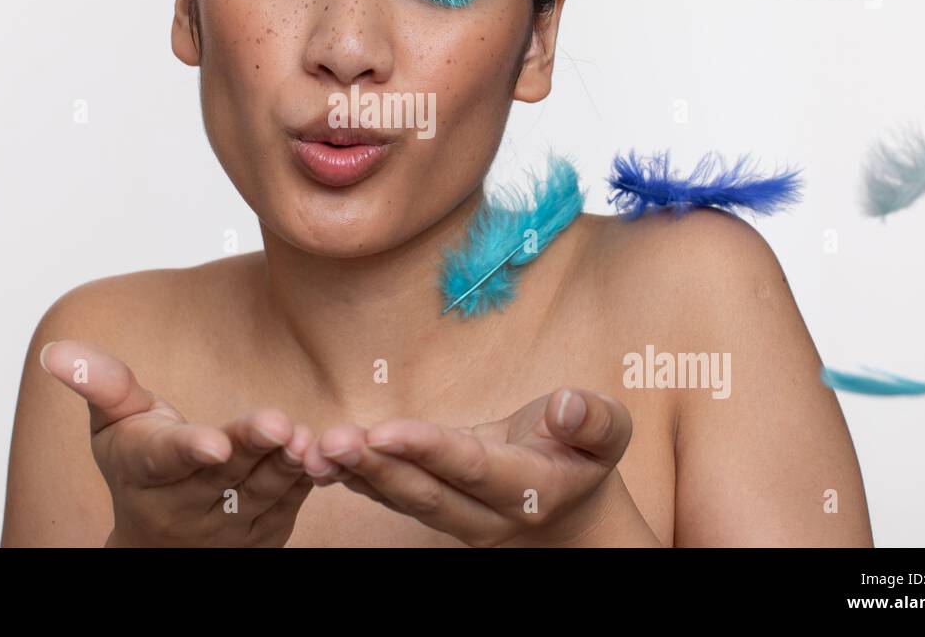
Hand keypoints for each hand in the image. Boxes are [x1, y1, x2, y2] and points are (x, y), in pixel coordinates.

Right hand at [40, 339, 314, 546]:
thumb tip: (56, 350)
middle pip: (224, 474)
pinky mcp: (264, 533)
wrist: (159, 542)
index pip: (167, 459)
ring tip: (304, 436)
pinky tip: (325, 452)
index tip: (212, 443)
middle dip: (252, 448)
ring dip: (286, 465)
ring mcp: (227, 525)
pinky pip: (291, 504)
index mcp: (145, 471)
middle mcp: (185, 506)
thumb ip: (101, 385)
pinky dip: (308, 479)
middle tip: (277, 424)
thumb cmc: (139, 466)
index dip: (189, 449)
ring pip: (263, 492)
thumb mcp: (113, 424)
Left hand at [303, 387, 655, 546]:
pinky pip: (392, 498)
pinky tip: (320, 459)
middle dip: (377, 466)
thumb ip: (593, 419)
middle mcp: (487, 514)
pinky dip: (356, 479)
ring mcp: (457, 520)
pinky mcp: (434, 510)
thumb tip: (566, 405)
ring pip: (402, 500)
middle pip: (426, 493)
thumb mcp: (608, 433)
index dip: (428, 450)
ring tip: (316, 449)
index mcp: (531, 489)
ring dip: (357, 475)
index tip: (384, 430)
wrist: (572, 515)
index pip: (472, 469)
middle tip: (332, 441)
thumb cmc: (584, 457)